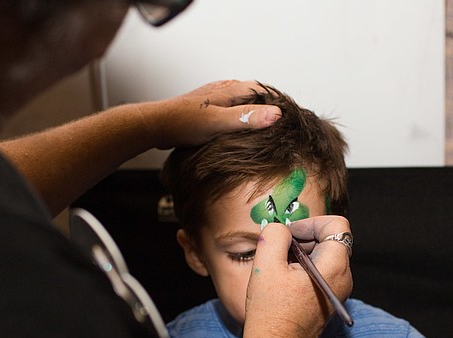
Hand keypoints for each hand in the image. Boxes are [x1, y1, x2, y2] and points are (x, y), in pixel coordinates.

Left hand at [140, 80, 281, 149]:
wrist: (155, 126)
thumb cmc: (183, 123)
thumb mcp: (218, 123)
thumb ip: (246, 118)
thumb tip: (276, 114)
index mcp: (232, 89)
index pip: (267, 92)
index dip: (283, 105)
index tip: (296, 118)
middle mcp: (227, 90)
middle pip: (259, 97)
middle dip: (273, 109)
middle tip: (288, 127)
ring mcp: (219, 98)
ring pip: (247, 104)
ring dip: (259, 115)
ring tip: (272, 131)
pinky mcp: (212, 108)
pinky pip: (236, 111)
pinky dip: (245, 120)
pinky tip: (245, 133)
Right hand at [243, 216, 352, 337]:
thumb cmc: (271, 313)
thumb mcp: (266, 264)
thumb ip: (275, 235)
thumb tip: (282, 231)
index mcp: (335, 266)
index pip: (337, 225)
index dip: (311, 223)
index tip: (289, 235)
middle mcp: (344, 279)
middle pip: (330, 241)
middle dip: (304, 239)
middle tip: (279, 251)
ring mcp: (338, 292)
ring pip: (324, 258)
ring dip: (300, 255)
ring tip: (278, 269)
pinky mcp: (329, 301)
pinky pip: (320, 275)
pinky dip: (302, 271)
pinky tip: (282, 283)